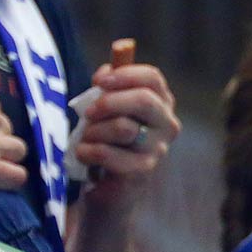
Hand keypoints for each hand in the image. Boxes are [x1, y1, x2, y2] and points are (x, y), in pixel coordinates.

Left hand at [73, 60, 179, 191]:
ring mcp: (158, 150)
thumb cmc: (107, 138)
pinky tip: (84, 155)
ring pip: (123, 127)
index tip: (98, 81)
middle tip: (88, 112)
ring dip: (94, 130)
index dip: (123, 74)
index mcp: (161, 103)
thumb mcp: (107, 106)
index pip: (152, 78)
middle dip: (108, 102)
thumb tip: (110, 65)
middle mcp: (167, 125)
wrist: (107, 186)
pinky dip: (87, 151)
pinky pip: (107, 153)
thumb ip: (110, 84)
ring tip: (87, 138)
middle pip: (144, 100)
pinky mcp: (141, 172)